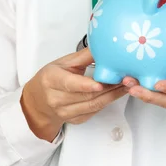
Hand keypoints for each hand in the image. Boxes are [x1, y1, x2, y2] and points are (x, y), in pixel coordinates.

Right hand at [20, 47, 138, 141]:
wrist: (38, 102)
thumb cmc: (51, 78)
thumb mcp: (63, 63)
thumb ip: (83, 56)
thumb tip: (102, 46)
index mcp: (52, 80)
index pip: (70, 84)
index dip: (86, 85)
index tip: (100, 83)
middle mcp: (56, 99)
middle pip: (86, 96)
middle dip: (108, 88)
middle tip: (126, 79)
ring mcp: (65, 112)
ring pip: (93, 106)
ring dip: (112, 96)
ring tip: (126, 85)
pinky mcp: (75, 120)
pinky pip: (94, 112)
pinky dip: (107, 102)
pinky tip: (118, 93)